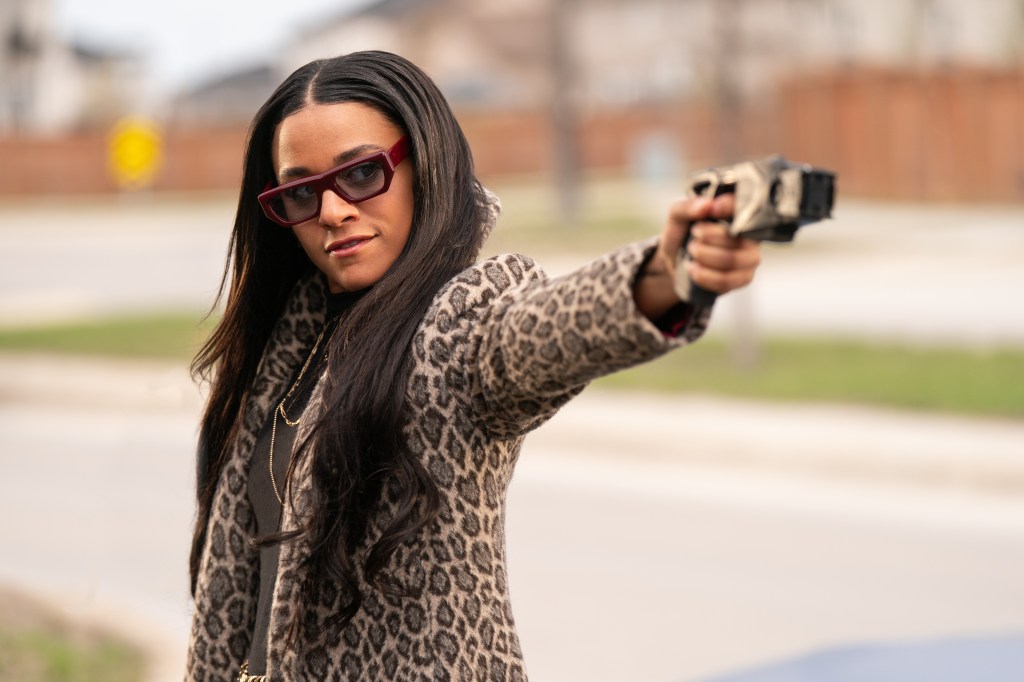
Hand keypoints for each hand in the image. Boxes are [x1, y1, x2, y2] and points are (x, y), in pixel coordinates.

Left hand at [634, 193, 760, 319]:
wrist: (676, 264)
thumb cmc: (683, 235)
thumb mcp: (677, 217)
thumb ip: (687, 207)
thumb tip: (706, 205)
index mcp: (738, 214)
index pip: (742, 206)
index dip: (728, 207)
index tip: (712, 209)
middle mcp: (750, 234)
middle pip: (734, 237)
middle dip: (707, 238)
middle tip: (693, 239)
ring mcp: (750, 257)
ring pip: (730, 259)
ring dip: (704, 257)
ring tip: (692, 253)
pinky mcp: (743, 278)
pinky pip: (726, 280)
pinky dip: (705, 276)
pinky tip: (694, 270)